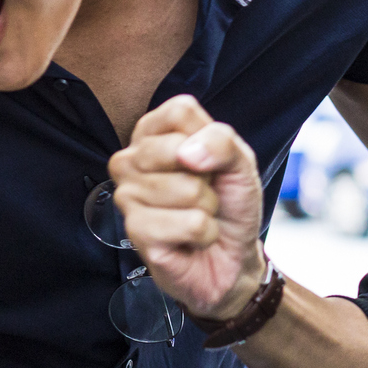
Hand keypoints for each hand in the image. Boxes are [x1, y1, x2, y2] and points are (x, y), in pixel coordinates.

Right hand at [109, 95, 266, 319]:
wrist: (232, 256)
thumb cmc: (229, 203)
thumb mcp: (240, 162)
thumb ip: (221, 142)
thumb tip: (186, 154)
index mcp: (152, 133)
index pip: (179, 111)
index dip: (208, 139)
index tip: (209, 162)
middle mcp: (130, 159)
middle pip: (178, 149)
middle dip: (208, 178)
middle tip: (203, 193)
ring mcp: (127, 195)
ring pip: (187, 189)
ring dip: (207, 209)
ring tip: (197, 216)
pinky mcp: (136, 231)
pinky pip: (189, 223)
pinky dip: (204, 233)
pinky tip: (191, 239)